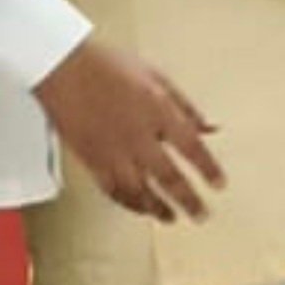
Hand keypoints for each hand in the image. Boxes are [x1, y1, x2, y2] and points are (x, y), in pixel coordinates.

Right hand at [33, 38, 224, 222]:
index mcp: (158, 112)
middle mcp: (138, 137)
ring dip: (158, 208)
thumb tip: (210, 127)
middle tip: (201, 215)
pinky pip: (113, 190)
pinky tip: (138, 208)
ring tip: (171, 218)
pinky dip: (128, 203)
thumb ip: (186, 107)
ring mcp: (113, 152)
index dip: (208, 169)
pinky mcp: (92, 160)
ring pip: (140, 191)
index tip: (219, 184)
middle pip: (169, 177)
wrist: (65, 69)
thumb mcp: (158, 78)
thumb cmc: (110, 66)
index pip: (192, 148)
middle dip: (188, 200)